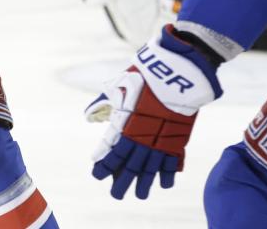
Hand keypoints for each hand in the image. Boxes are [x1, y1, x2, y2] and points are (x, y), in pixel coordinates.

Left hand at [85, 25, 221, 198]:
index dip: (104, 164)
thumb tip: (88, 116)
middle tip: (116, 194)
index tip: (97, 173)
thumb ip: (103, 103)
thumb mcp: (118, 86)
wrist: (177, 72)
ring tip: (139, 195)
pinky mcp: (178, 139)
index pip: (111, 151)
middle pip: (130, 166)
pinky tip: (164, 184)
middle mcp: (143, 137)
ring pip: (150, 169)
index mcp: (126, 125)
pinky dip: (168, 175)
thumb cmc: (144, 76)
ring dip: (144, 184)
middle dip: (122, 182)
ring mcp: (162, 140)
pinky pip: (172, 163)